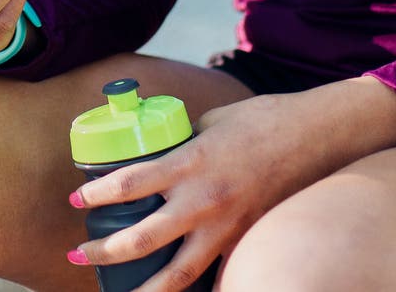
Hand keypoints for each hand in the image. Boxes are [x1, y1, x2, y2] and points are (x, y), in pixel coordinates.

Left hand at [67, 78, 395, 290]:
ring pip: (178, 275)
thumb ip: (181, 141)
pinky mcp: (248, 242)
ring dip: (143, 290)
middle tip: (79, 255)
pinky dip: (194, 289)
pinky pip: (217, 276)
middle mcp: (205, 201)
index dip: (95, 193)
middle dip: (104, 251)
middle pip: (143, 240)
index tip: (76, 199)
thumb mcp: (211, 121)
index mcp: (190, 162)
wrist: (319, 137)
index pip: (129, 184)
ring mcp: (229, 228)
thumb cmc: (264, 121)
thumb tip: (157, 150)